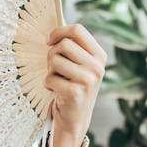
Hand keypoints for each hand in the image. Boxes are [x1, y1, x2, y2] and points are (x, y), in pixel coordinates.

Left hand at [44, 24, 106, 146]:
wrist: (75, 116)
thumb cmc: (72, 85)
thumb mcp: (78, 64)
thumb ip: (71, 47)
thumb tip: (53, 31)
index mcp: (99, 55)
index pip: (78, 30)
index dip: (59, 31)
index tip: (49, 41)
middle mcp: (97, 67)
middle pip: (63, 44)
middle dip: (51, 54)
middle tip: (53, 67)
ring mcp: (88, 80)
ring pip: (55, 60)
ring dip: (49, 70)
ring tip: (57, 79)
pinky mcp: (76, 93)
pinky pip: (50, 78)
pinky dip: (47, 84)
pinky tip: (56, 91)